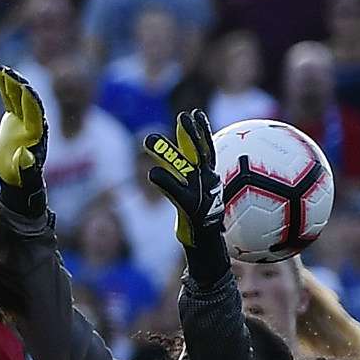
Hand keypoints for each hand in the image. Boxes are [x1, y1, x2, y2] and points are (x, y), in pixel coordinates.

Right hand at [0, 64, 48, 214]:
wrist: (17, 174)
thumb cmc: (22, 175)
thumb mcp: (24, 172)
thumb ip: (26, 165)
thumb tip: (25, 155)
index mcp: (37, 131)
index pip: (34, 110)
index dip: (28, 98)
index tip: (22, 86)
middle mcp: (33, 120)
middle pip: (26, 98)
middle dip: (17, 84)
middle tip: (7, 72)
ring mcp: (23, 116)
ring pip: (17, 94)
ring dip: (9, 81)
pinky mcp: (14, 115)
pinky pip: (9, 97)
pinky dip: (3, 85)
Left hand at [143, 109, 229, 286]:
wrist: (206, 245)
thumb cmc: (197, 220)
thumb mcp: (191, 196)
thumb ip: (184, 177)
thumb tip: (175, 166)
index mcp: (209, 177)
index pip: (205, 149)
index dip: (201, 130)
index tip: (195, 113)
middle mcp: (208, 183)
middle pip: (201, 153)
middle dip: (193, 133)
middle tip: (184, 115)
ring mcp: (201, 194)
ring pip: (186, 169)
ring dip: (168, 153)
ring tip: (150, 139)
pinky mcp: (190, 209)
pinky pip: (176, 192)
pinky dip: (164, 182)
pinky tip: (151, 173)